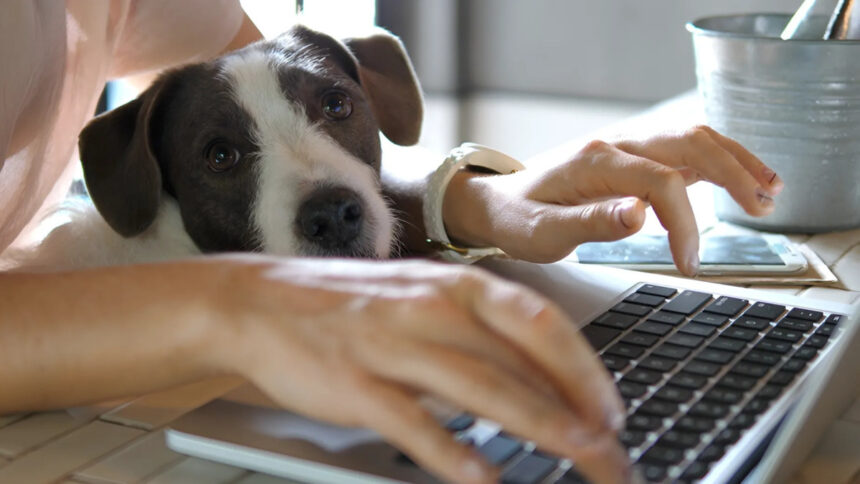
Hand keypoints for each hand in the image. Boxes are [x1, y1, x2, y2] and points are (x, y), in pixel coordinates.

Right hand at [213, 256, 629, 483]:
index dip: (585, 368)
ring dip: (537, 424)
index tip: (612, 410)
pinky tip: (482, 477)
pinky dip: (450, 450)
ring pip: (480, 386)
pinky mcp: (353, 382)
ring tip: (577, 455)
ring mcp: (391, 343)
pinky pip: (411, 419)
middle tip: (611, 452)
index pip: (540, 323)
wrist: (261, 301)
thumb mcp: (422, 301)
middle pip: (522, 360)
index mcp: (454, 286)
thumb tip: (541, 379)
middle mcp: (431, 308)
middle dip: (578, 408)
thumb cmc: (352, 305)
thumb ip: (478, 336)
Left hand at [444, 125, 783, 275]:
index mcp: (595, 163)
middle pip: (689, 143)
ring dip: (734, 160)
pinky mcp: (631, 159)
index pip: (661, 181)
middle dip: (732, 173)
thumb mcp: (542, 233)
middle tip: (763, 208)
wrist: (497, 202)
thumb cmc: (517, 219)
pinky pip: (682, 150)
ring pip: (692, 138)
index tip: (688, 262)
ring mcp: (626, 148)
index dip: (684, 223)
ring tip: (769, 190)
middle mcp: (616, 146)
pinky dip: (717, 161)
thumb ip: (590, 223)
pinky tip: (741, 180)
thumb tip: (639, 216)